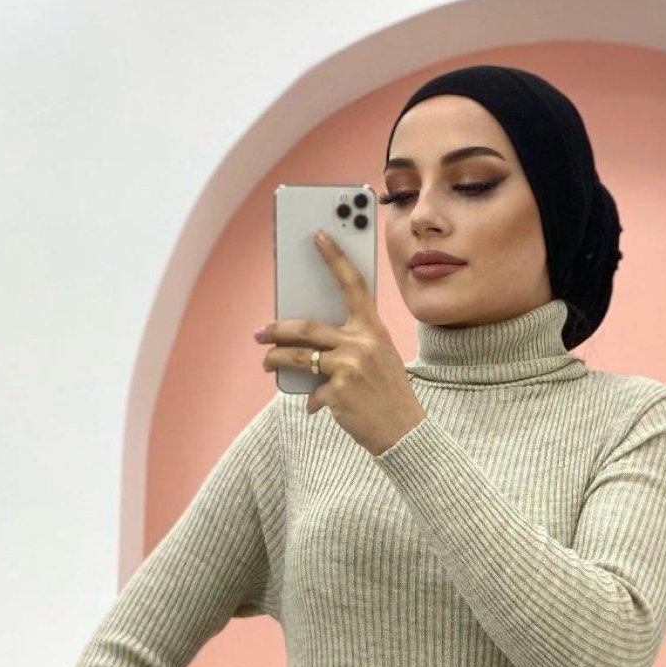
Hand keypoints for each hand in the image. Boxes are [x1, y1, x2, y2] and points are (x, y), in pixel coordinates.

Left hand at [254, 229, 427, 456]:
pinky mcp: (339, 391)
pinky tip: (315, 406)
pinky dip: (311, 400)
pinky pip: (312, 391)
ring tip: (266, 362)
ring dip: (275, 360)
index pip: (352, 284)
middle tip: (260, 333)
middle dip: (277, 330)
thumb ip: (351, 344)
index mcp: (374, 329)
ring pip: (297, 357)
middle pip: (306, 327)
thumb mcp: (379, 359)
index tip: (318, 235)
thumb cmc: (388, 393)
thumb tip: (308, 343)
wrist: (405, 432)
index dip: (334, 257)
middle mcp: (361, 343)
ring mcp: (349, 367)